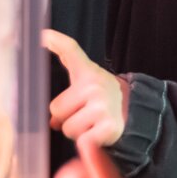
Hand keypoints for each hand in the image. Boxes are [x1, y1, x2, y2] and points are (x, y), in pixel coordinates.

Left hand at [43, 29, 127, 145]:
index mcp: (88, 73)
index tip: (41, 33)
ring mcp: (102, 105)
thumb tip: (51, 119)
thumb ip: (66, 93)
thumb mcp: (88, 86)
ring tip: (92, 123)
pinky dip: (87, 144)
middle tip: (85, 114)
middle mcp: (95, 84)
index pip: (71, 50)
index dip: (56, 41)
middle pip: (56, 109)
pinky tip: (98, 134)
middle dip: (66, 118)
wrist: (135, 115)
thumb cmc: (103, 101)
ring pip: (67, 128)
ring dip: (77, 131)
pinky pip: (81, 141)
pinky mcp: (108, 126)